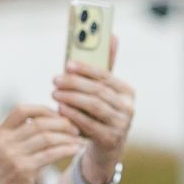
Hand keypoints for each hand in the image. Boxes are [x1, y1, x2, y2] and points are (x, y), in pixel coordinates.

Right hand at [0, 105, 82, 183]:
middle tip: (75, 128)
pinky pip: (50, 154)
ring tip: (79, 139)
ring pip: (46, 137)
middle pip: (38, 123)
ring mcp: (12, 156)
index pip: (21, 110)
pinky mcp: (23, 170)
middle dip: (60, 123)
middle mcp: (3, 142)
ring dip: (67, 136)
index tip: (58, 116)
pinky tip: (76, 149)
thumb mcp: (5, 153)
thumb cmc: (5, 179)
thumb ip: (19, 137)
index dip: (42, 109)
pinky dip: (66, 149)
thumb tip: (48, 121)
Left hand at [53, 38, 133, 183]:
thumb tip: (112, 34)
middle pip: (98, 90)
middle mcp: (128, 107)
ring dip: (71, 99)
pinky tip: (60, 110)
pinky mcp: (111, 139)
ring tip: (54, 94)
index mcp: (127, 91)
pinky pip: (89, 125)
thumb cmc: (100, 113)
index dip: (86, 69)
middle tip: (55, 80)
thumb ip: (104, 66)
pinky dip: (73, 116)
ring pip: (94, 106)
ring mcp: (122, 125)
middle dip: (74, 84)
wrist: (107, 148)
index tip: (67, 64)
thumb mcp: (102, 92)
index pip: (106, 76)